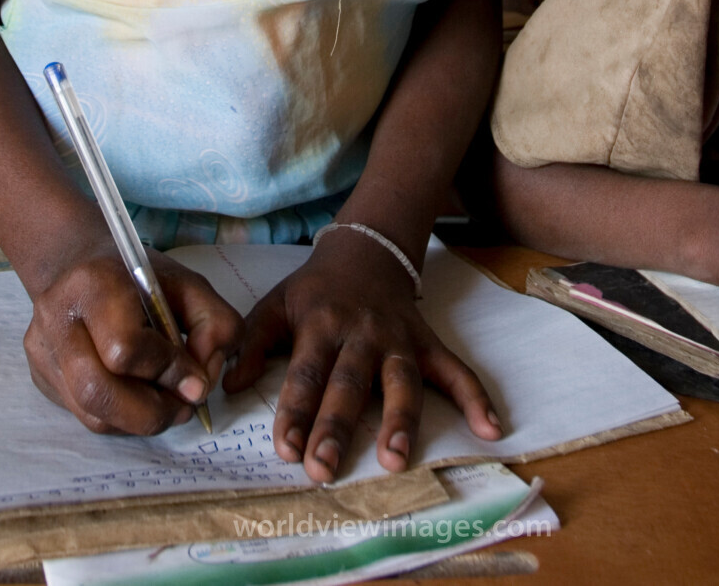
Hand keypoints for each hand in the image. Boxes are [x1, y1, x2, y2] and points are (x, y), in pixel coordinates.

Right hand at [22, 235, 242, 433]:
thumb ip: (214, 323)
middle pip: (98, 392)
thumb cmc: (136, 274)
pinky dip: (119, 419)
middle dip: (151, 412)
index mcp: (93, 284)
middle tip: (184, 408)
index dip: (167, 372)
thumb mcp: (188, 284)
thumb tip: (202, 381)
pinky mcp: (38, 375)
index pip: (124, 348)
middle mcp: (57, 318)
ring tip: (167, 406)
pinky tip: (137, 399)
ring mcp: (42, 350)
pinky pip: (82, 415)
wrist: (74, 262)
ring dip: (137, 422)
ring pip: (90, 415)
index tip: (196, 383)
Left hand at [222, 230, 501, 480]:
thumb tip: (228, 385)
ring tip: (396, 460)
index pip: (305, 373)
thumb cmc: (314, 289)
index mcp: (319, 324)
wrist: (366, 249)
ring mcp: (398, 338)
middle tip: (323, 469)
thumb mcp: (275, 303)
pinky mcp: (427, 341)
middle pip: (349, 384)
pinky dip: (476, 397)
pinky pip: (455, 369)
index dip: (294, 411)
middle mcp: (361, 333)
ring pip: (402, 381)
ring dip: (400, 419)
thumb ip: (251, 342)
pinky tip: (490, 429)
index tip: (285, 450)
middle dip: (336, 427)